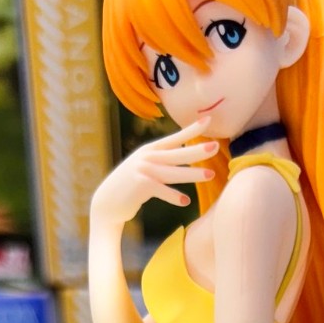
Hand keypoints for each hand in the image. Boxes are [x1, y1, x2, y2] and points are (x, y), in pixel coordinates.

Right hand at [91, 119, 218, 228]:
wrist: (107, 203)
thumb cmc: (130, 187)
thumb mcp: (145, 168)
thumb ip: (162, 162)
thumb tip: (184, 158)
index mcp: (150, 150)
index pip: (175, 138)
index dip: (192, 129)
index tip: (208, 120)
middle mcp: (147, 157)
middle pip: (177, 154)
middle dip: (197, 150)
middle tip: (216, 146)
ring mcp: (143, 170)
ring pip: (173, 173)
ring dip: (192, 175)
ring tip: (210, 175)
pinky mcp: (140, 185)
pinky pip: (161, 191)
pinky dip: (173, 196)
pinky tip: (184, 201)